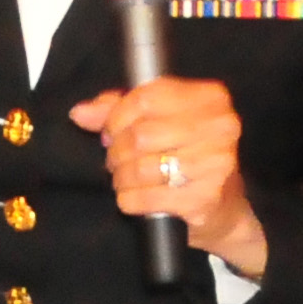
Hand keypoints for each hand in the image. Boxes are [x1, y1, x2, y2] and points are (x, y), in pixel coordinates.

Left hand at [70, 77, 268, 275]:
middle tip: (116, 160)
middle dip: (117, 151)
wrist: (222, 205)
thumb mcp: (158, 121)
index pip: (145, 98)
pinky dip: (130, 199)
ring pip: (141, 167)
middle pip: (141, 135)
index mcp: (211, 98)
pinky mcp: (206, 198)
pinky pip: (146, 197)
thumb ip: (118, 110)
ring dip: (122, 177)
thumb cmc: (186, 155)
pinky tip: (133, 196)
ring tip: (125, 178)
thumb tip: (80, 113)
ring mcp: (217, 164)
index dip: (116, 118)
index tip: (111, 132)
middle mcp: (221, 127)